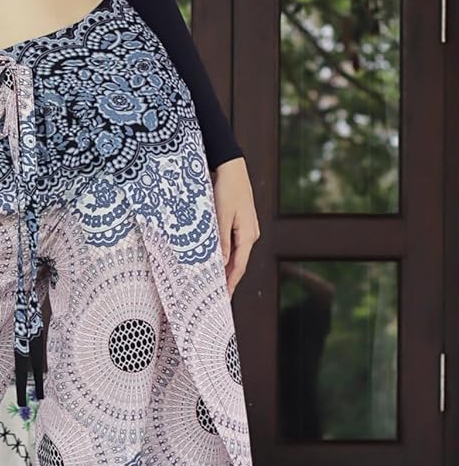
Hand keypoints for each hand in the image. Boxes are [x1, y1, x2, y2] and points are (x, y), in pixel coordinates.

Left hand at [210, 157, 259, 298]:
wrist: (231, 167)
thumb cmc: (226, 190)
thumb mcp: (221, 216)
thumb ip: (222, 241)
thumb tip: (222, 263)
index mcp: (248, 235)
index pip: (238, 266)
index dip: (231, 284)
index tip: (224, 299)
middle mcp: (250, 234)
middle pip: (238, 262)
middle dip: (229, 279)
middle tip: (217, 296)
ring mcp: (247, 228)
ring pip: (236, 253)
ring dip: (226, 266)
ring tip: (215, 281)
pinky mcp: (241, 221)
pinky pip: (234, 243)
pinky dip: (226, 253)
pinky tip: (217, 258)